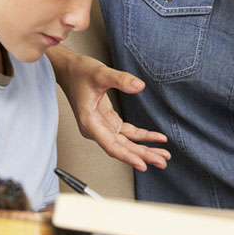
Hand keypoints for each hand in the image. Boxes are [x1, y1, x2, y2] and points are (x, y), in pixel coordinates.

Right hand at [48, 47, 170, 170]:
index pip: (111, 146)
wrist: (69, 70)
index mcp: (90, 123)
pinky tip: (156, 139)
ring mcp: (103, 126)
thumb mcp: (100, 73)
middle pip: (122, 148)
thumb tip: (139, 85)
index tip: (142, 164)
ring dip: (145, 149)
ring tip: (163, 156)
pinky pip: (128, 133)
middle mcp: (96, 129)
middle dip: (143, 155)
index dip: (127, 156)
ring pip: (127, 143)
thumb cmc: (79, 73)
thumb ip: (120, 79)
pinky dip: (142, 136)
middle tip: (162, 161)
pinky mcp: (109, 121)